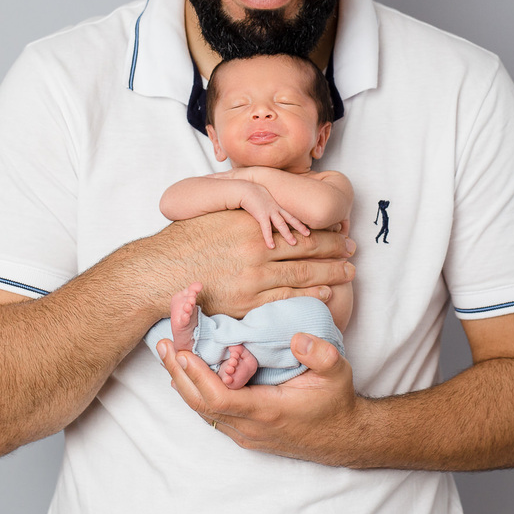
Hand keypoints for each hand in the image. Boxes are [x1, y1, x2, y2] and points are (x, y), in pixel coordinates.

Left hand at [156, 332, 363, 464]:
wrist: (342, 437)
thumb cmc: (336, 402)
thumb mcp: (337, 372)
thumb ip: (320, 353)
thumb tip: (296, 338)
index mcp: (267, 409)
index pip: (219, 397)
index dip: (197, 375)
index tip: (182, 352)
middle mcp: (250, 426)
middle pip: (200, 404)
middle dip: (179, 374)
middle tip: (164, 345)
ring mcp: (245, 432)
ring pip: (202, 411)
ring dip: (184, 382)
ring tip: (169, 354)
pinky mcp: (245, 431)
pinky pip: (211, 413)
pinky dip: (196, 391)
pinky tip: (189, 373)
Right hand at [159, 211, 355, 318]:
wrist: (159, 271)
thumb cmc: (185, 242)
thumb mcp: (217, 217)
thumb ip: (245, 216)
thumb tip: (267, 212)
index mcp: (250, 224)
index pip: (298, 227)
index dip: (323, 230)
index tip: (340, 231)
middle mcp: (256, 249)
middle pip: (308, 249)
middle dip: (335, 250)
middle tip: (353, 250)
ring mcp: (253, 277)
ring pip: (303, 274)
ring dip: (330, 273)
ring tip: (349, 271)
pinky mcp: (247, 301)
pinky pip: (286, 299)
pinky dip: (309, 295)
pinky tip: (326, 292)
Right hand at [238, 182, 310, 247]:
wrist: (244, 189)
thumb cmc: (250, 192)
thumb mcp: (262, 197)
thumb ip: (266, 203)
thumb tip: (265, 209)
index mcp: (276, 204)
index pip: (290, 213)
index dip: (298, 220)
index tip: (306, 225)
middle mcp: (275, 208)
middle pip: (290, 218)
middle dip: (300, 226)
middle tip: (308, 234)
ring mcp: (269, 211)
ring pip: (281, 224)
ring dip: (288, 234)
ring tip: (294, 243)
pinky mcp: (261, 215)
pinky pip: (266, 229)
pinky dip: (269, 238)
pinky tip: (272, 246)